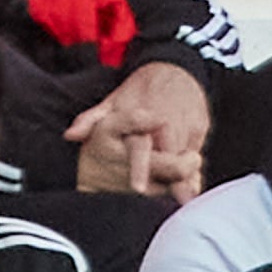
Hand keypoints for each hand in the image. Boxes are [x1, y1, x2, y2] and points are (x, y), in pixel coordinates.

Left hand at [64, 59, 210, 200]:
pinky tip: (192, 187)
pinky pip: (197, 153)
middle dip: (175, 179)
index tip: (138, 188)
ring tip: (183, 199)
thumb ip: (91, 120)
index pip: (141, 146)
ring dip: (186, 178)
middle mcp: (166, 123)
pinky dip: (195, 170)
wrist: (175, 69)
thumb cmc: (138, 90)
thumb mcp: (112, 101)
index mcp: (141, 118)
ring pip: (188, 158)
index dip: (141, 167)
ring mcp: (187, 125)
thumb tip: (70, 136)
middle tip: (176, 201)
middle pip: (171, 157)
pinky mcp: (201, 128)